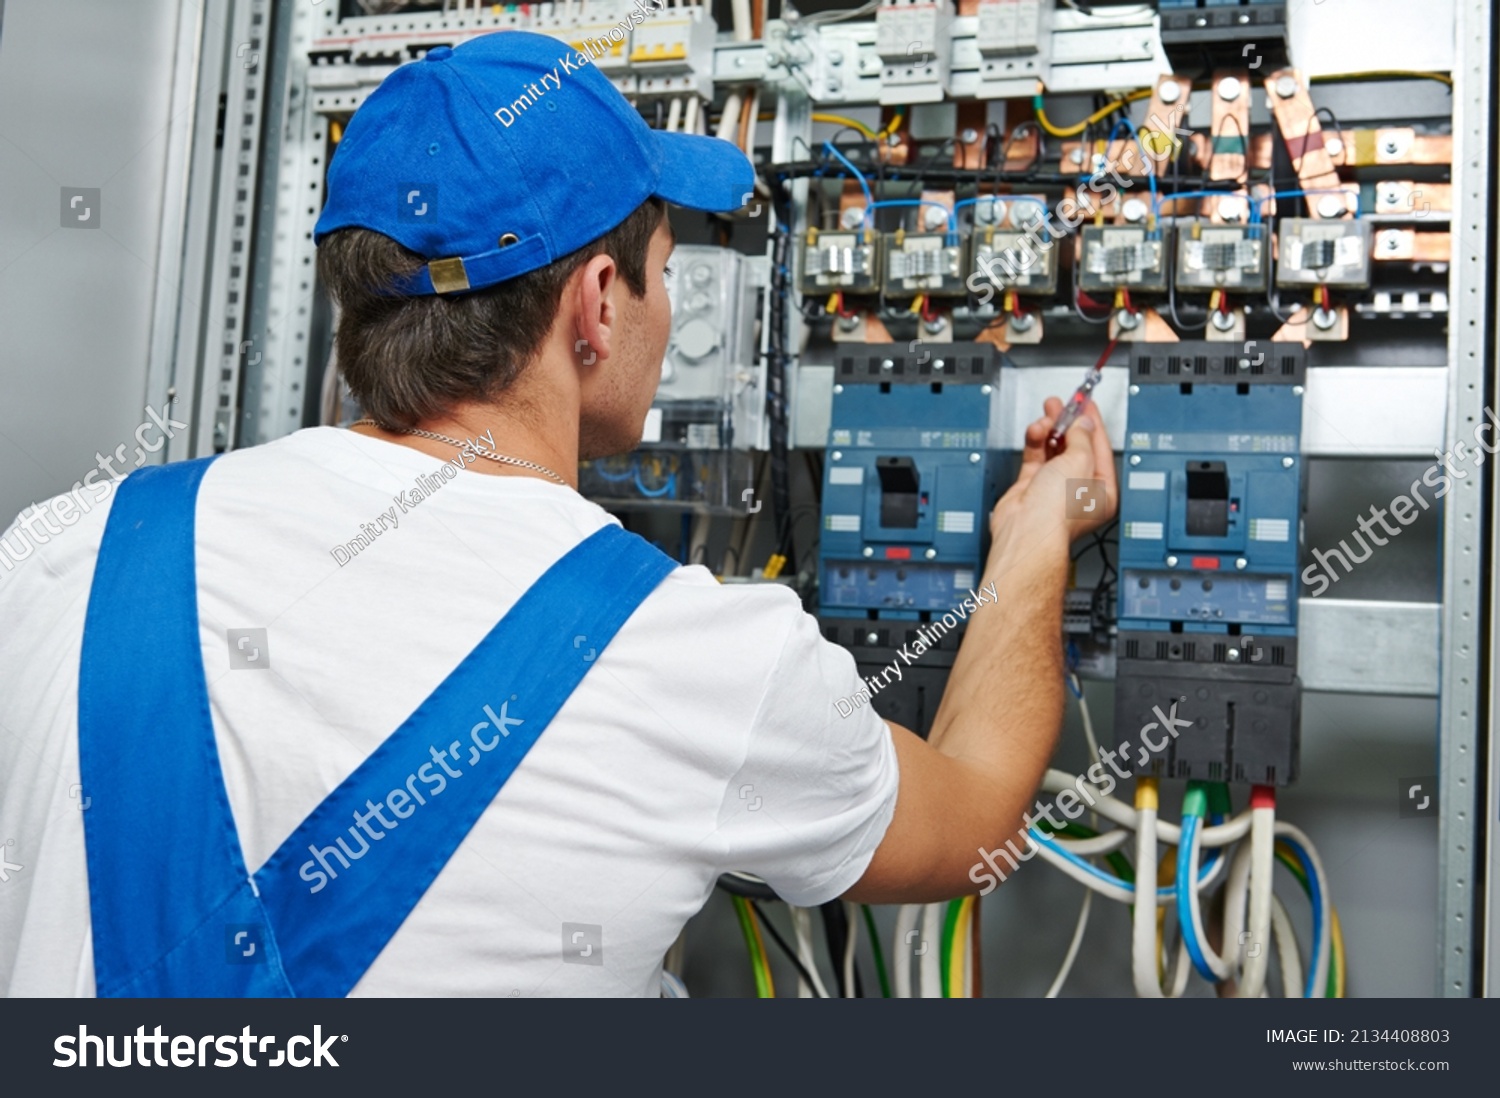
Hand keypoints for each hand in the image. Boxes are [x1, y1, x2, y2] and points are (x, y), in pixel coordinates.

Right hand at [988, 397, 1116, 550]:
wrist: (1027, 527)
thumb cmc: (1058, 512)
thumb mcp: (1080, 461)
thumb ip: (1082, 438)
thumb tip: (1083, 424)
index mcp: (1103, 491)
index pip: (1100, 448)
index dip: (1092, 423)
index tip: (1086, 405)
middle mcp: (1079, 490)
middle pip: (1076, 447)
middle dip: (1068, 424)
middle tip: (1064, 405)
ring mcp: (1054, 487)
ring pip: (1054, 449)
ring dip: (1050, 430)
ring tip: (1047, 415)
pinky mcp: (1032, 485)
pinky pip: (1036, 456)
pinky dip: (1035, 441)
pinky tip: (1036, 432)